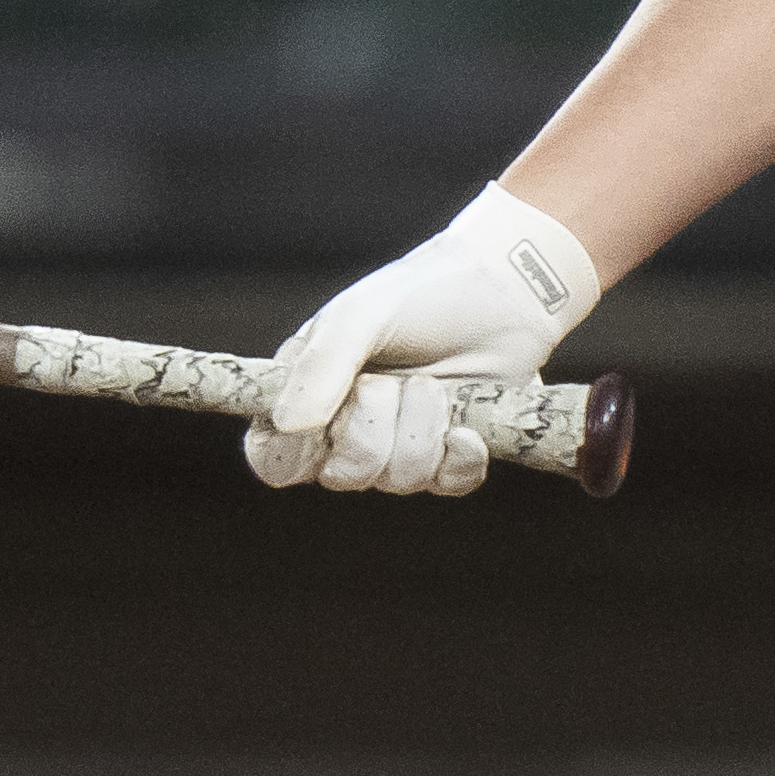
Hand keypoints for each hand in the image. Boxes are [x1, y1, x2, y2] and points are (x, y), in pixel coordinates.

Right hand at [246, 184, 599, 494]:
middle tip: (390, 383)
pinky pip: (448, 484)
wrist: (500, 291)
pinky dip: (459, 458)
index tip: (317, 429)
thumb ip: (321, 366)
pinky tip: (466, 428)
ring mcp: (403, 446)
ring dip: (421, 430)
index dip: (288, 455)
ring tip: (433, 384)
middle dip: (372, 433)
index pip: (275, 457)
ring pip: (399, 480)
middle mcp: (350, 431)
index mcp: (309, 397)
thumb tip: (287, 424)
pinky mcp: (451, 456)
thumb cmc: (417, 295)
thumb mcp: (359, 316)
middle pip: (343, 476)